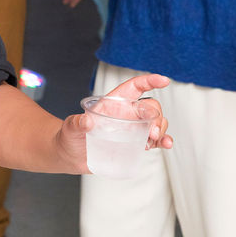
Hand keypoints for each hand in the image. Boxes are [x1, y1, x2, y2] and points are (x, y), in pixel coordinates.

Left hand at [56, 74, 172, 172]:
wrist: (70, 156)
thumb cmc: (70, 137)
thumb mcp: (71, 128)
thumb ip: (77, 123)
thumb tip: (86, 122)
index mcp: (112, 103)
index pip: (133, 87)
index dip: (149, 81)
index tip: (163, 80)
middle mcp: (125, 113)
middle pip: (149, 106)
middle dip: (156, 116)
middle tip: (152, 132)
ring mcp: (132, 128)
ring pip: (156, 122)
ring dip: (161, 128)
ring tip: (154, 140)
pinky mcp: (135, 143)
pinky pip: (154, 140)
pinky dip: (163, 141)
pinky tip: (165, 144)